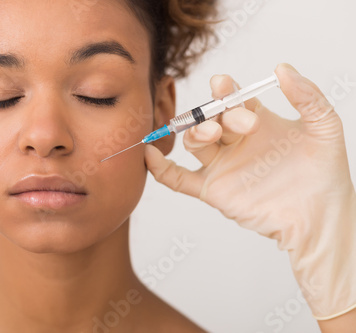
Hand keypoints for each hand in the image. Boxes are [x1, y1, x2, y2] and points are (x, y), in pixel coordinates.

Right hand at [144, 63, 355, 320]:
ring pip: (193, 142)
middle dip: (215, 114)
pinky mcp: (212, 189)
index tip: (223, 85)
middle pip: (209, 117)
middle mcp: (234, 141)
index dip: (224, 90)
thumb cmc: (325, 173)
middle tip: (242, 124)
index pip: (232, 99)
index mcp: (256, 122)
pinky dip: (160, 168)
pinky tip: (149, 155)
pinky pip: (179, 179)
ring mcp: (221, 165)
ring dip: (195, 132)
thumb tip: (283, 67)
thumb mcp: (324, 126)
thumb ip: (307, 95)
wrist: (319, 216)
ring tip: (211, 133)